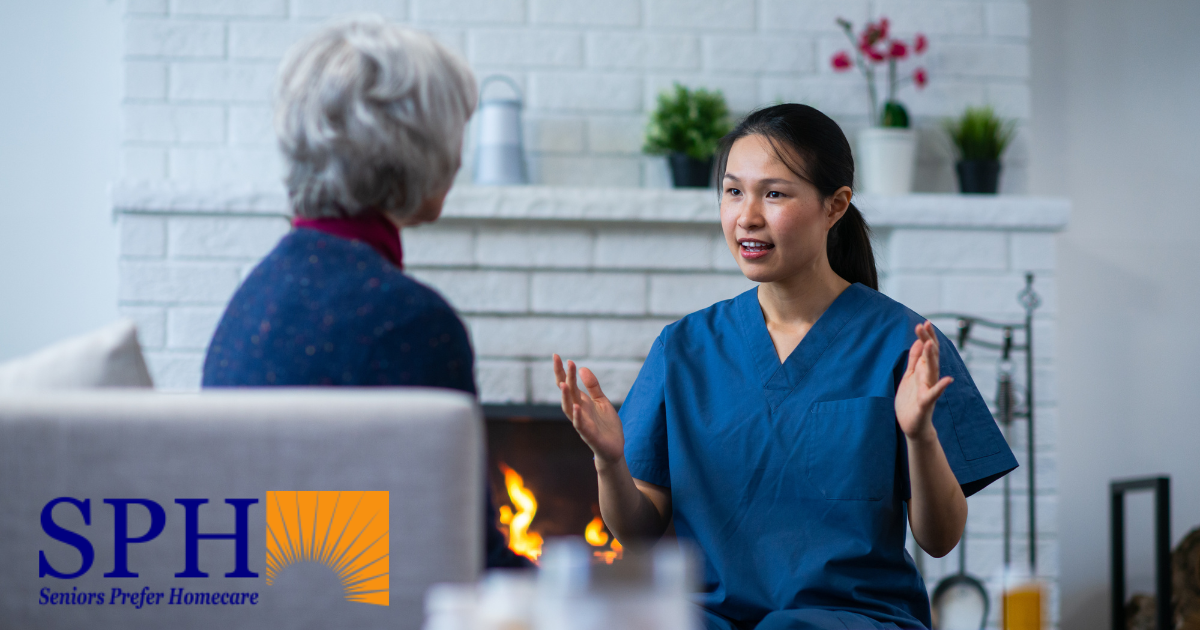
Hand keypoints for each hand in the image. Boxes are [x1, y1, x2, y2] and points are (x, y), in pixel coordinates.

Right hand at [553, 354, 624, 465]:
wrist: (613, 448)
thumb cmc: (606, 425)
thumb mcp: (602, 401)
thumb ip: (593, 386)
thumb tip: (583, 368)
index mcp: (581, 402)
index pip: (568, 384)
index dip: (562, 371)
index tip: (557, 356)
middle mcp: (578, 411)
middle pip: (566, 393)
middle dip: (562, 377)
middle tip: (560, 361)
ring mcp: (582, 423)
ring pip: (569, 409)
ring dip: (565, 396)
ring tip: (564, 383)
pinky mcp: (590, 435)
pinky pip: (581, 426)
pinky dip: (577, 417)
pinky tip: (576, 407)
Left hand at [895, 321, 953, 440]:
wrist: (914, 426)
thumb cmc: (911, 401)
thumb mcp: (910, 377)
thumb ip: (914, 360)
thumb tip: (918, 342)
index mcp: (923, 372)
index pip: (926, 351)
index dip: (925, 337)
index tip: (923, 322)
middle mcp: (929, 379)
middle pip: (930, 357)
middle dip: (927, 341)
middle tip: (924, 325)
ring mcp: (929, 390)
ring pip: (932, 371)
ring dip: (931, 358)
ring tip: (929, 345)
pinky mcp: (926, 403)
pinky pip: (934, 394)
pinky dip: (941, 387)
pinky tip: (947, 380)